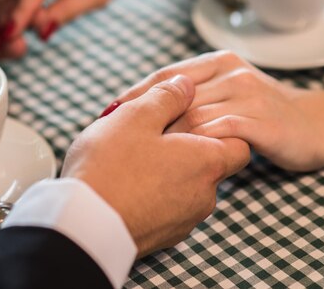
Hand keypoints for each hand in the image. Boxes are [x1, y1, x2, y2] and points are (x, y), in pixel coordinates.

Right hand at [62, 74, 248, 256]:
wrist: (83, 228)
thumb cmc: (110, 167)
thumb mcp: (135, 116)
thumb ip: (167, 97)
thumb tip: (186, 86)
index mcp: (206, 163)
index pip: (239, 143)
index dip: (218, 126)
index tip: (189, 118)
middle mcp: (204, 196)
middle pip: (209, 164)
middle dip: (185, 147)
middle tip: (150, 133)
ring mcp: (183, 222)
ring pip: (185, 187)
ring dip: (166, 171)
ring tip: (130, 158)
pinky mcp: (161, 238)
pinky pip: (165, 208)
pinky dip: (152, 194)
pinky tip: (124, 183)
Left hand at [114, 51, 323, 171]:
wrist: (315, 124)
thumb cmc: (260, 112)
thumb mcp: (225, 92)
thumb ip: (192, 95)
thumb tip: (140, 110)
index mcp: (217, 61)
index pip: (167, 76)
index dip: (136, 94)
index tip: (109, 113)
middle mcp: (231, 73)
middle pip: (174, 96)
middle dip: (143, 120)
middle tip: (115, 140)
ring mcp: (247, 95)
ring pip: (192, 115)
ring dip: (164, 138)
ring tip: (139, 157)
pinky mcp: (261, 121)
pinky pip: (218, 133)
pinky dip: (194, 147)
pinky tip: (177, 163)